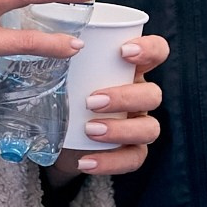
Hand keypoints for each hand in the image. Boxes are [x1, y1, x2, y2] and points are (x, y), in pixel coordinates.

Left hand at [51, 32, 169, 179]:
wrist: (57, 136)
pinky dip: (109, 162)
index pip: (157, 52)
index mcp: (130, 68)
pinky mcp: (129, 152)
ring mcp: (138, 125)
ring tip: (89, 130)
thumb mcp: (60, 71)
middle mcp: (140, 96)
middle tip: (91, 101)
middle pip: (153, 94)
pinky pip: (133, 159)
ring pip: (150, 129)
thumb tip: (49, 44)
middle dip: (125, 97)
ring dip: (121, 130)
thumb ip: (57, 55)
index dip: (149, 50)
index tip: (123, 52)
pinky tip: (85, 162)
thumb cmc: (63, 91)